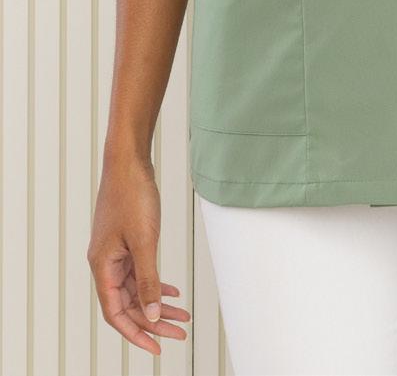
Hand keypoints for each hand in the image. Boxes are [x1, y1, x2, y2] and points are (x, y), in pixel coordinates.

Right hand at [88, 153, 190, 354]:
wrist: (129, 161)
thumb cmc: (131, 194)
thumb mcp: (145, 241)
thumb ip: (148, 280)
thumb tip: (151, 316)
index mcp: (102, 266)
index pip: (116, 313)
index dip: (136, 333)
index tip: (157, 348)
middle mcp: (106, 263)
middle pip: (128, 305)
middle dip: (153, 322)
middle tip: (178, 333)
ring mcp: (116, 252)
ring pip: (136, 289)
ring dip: (157, 304)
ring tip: (181, 316)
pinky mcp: (127, 241)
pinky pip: (140, 272)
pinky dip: (155, 283)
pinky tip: (172, 292)